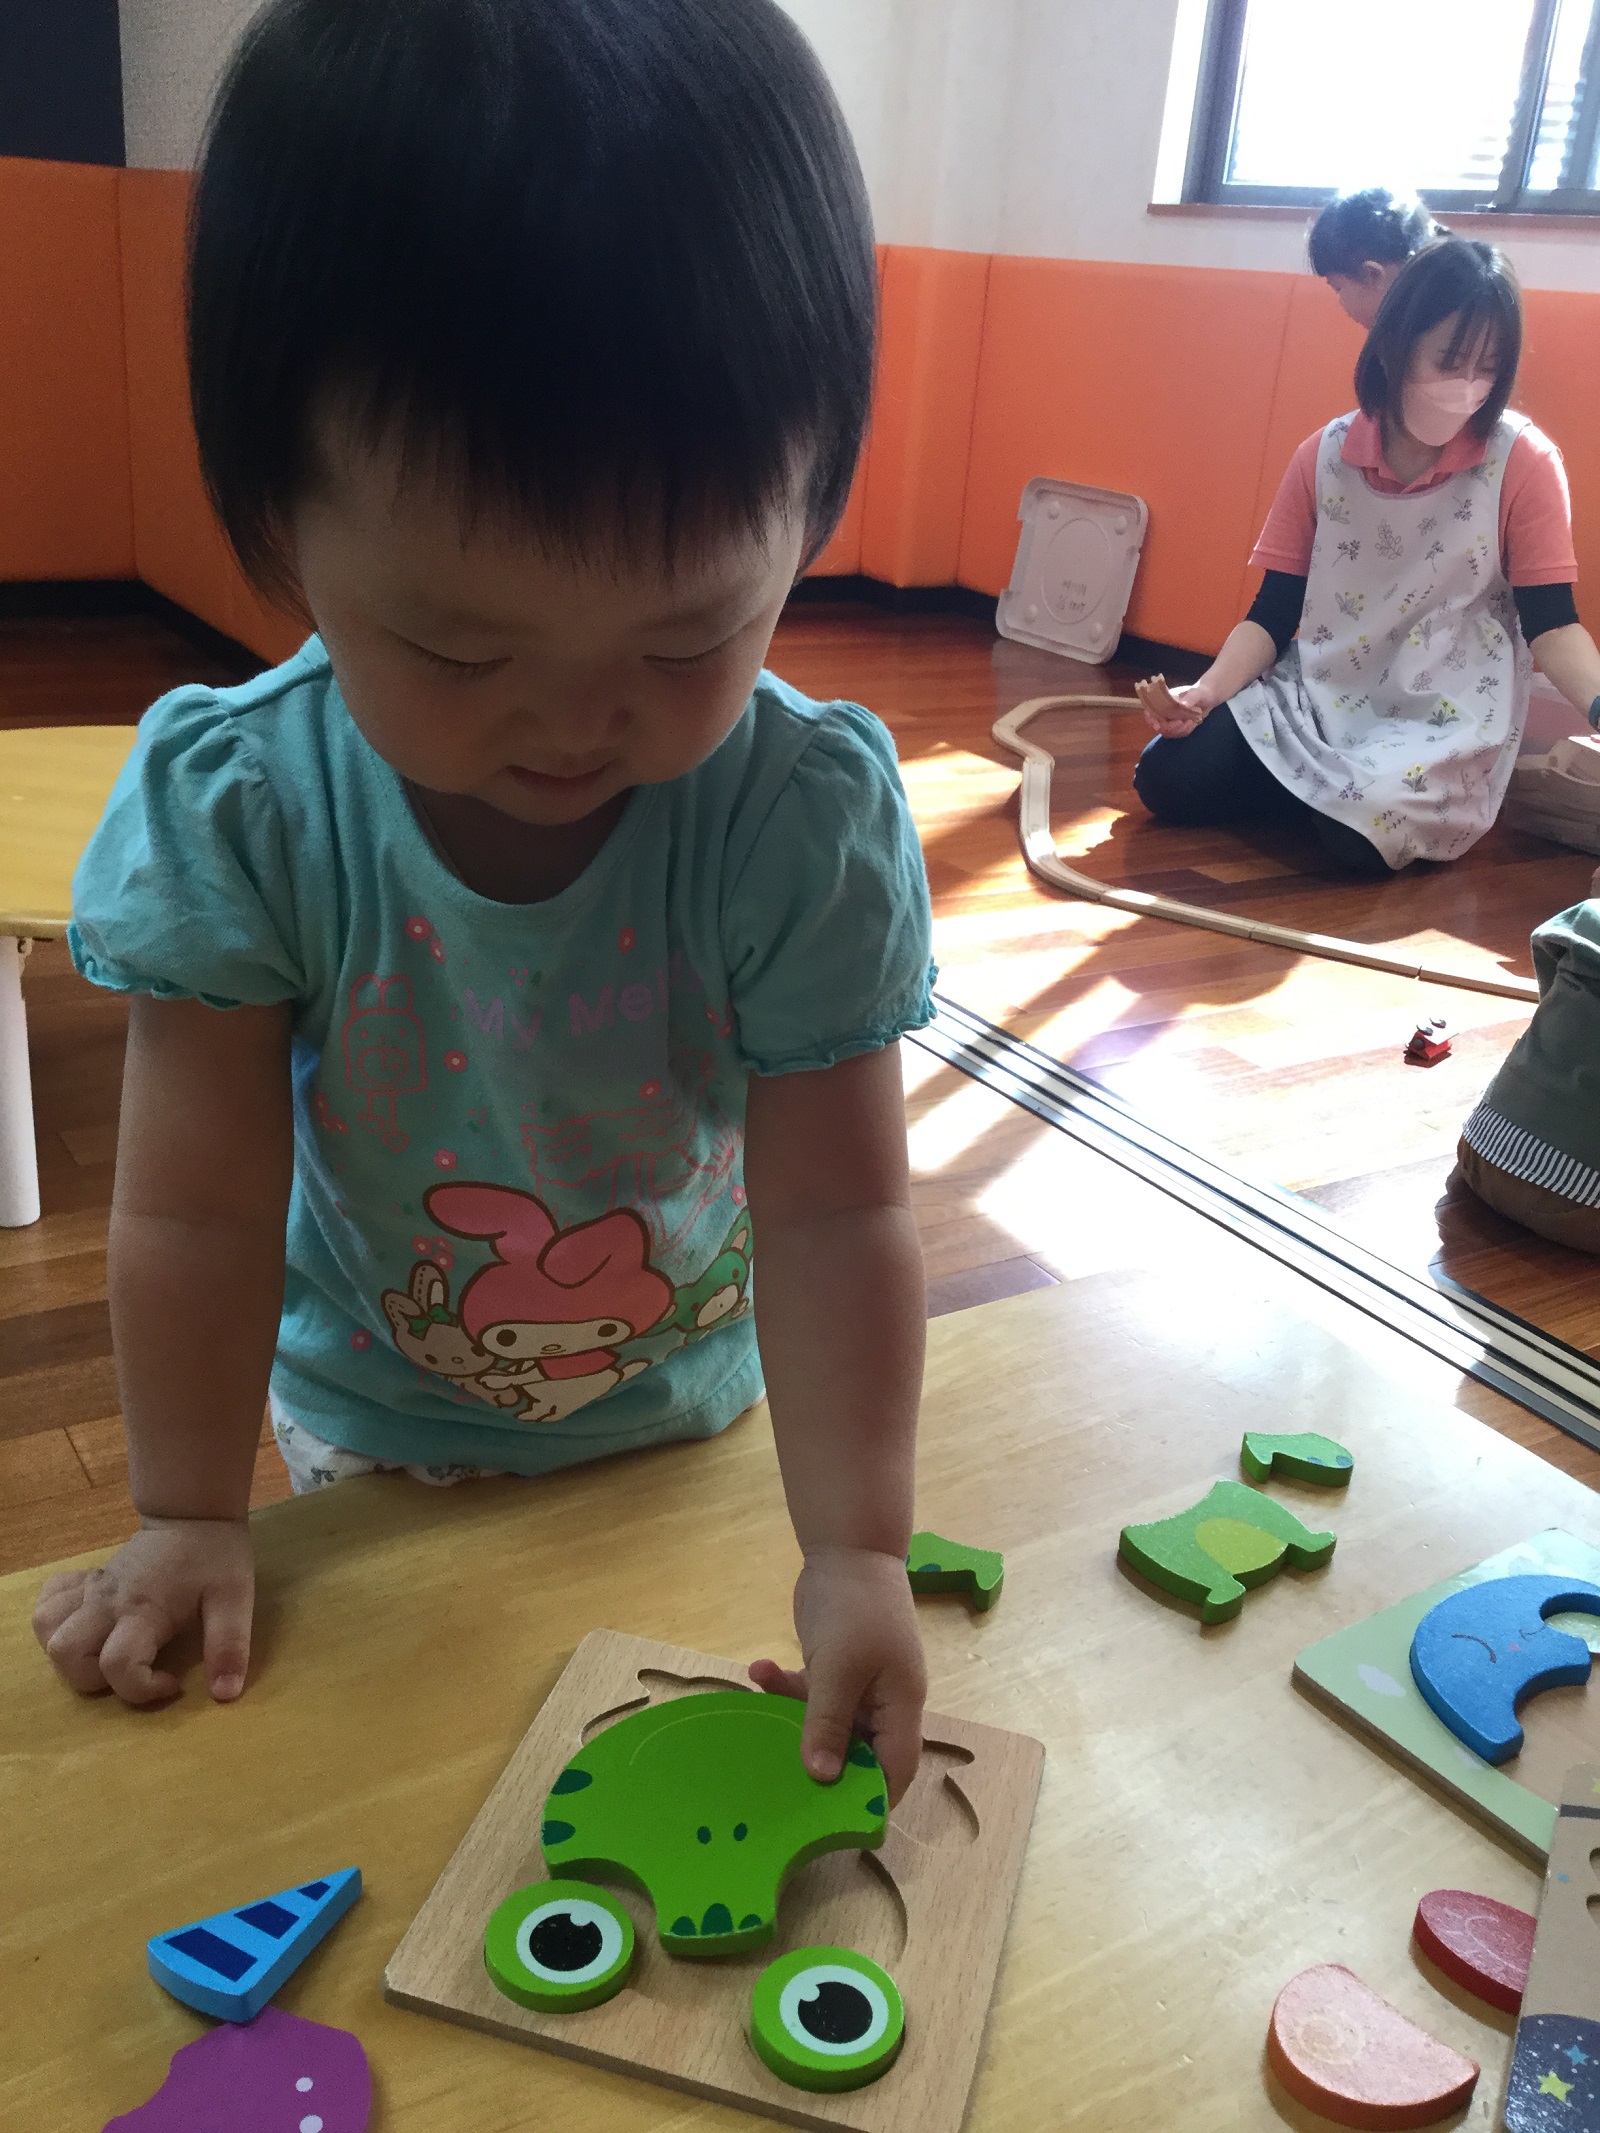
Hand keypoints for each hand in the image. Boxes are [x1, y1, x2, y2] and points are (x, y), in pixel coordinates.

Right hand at [33, 1516, 254, 1706]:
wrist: (192, 1512)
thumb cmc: (215, 1555)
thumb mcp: (234, 1599)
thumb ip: (229, 1646)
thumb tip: (225, 1694)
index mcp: (142, 1611)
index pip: (117, 1665)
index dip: (142, 1689)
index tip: (173, 1681)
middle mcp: (105, 1602)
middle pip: (65, 1653)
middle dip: (93, 1678)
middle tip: (134, 1668)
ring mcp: (90, 1590)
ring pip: (46, 1627)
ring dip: (68, 1654)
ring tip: (105, 1653)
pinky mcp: (85, 1580)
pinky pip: (48, 1602)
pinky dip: (55, 1622)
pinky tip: (85, 1627)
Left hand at [748, 1545, 926, 1806]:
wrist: (847, 1548)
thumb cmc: (856, 1608)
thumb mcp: (839, 1668)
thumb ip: (828, 1723)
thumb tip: (821, 1778)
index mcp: (900, 1706)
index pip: (895, 1769)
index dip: (870, 1799)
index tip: (831, 1823)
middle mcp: (883, 1702)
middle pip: (858, 1752)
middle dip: (821, 1765)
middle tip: (777, 1779)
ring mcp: (859, 1684)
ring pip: (826, 1724)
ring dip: (792, 1719)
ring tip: (758, 1711)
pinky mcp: (834, 1667)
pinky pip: (810, 1694)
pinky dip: (784, 1687)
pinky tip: (758, 1668)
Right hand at [1135, 672, 1215, 736]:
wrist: (1209, 697)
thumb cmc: (1201, 692)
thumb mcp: (1196, 693)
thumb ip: (1189, 698)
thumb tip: (1182, 705)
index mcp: (1164, 700)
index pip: (1149, 710)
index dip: (1150, 719)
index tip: (1158, 725)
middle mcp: (1165, 711)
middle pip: (1158, 725)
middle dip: (1169, 728)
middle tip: (1181, 723)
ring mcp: (1171, 720)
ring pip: (1168, 732)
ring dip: (1180, 730)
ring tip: (1191, 720)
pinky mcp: (1178, 726)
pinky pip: (1178, 734)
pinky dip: (1186, 730)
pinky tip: (1194, 722)